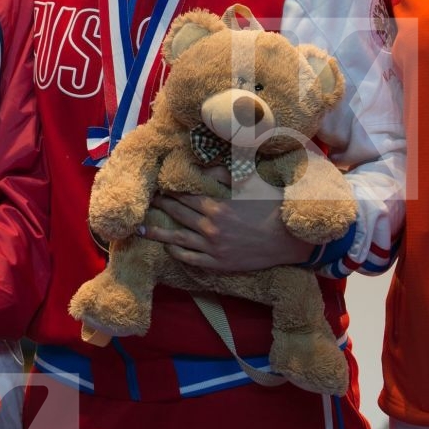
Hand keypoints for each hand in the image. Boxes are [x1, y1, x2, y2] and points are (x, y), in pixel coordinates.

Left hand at [143, 167, 315, 271]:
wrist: (288, 240)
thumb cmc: (271, 208)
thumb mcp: (251, 184)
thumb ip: (226, 174)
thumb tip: (205, 165)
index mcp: (216, 206)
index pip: (184, 196)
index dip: (169, 190)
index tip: (157, 184)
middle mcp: (210, 228)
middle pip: (177, 214)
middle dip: (161, 206)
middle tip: (145, 200)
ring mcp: (212, 248)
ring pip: (177, 238)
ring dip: (157, 232)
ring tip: (140, 228)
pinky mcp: (218, 264)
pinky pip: (190, 259)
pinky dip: (176, 252)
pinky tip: (167, 246)